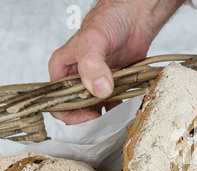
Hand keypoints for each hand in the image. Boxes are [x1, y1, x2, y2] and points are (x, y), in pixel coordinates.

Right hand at [48, 0, 184, 124]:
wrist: (135, 18)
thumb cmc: (109, 21)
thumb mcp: (94, 40)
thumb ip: (92, 64)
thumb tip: (98, 90)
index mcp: (62, 69)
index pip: (56, 102)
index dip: (71, 114)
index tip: (91, 116)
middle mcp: (75, 79)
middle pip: (75, 110)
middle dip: (89, 119)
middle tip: (106, 121)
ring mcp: (94, 84)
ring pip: (94, 110)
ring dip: (104, 117)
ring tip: (117, 116)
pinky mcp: (111, 86)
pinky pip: (111, 106)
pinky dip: (117, 110)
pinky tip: (125, 109)